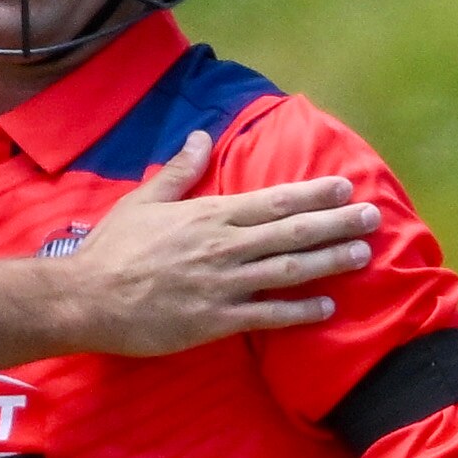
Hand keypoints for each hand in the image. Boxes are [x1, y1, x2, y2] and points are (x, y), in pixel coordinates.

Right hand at [55, 131, 380, 352]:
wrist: (85, 298)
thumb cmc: (111, 249)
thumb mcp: (143, 201)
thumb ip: (178, 171)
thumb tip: (198, 136)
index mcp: (208, 215)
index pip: (273, 201)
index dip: (313, 193)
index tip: (345, 186)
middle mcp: (222, 247)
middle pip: (292, 233)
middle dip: (336, 223)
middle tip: (373, 217)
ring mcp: (221, 285)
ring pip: (288, 271)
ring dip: (329, 262)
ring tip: (362, 255)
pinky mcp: (213, 320)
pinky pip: (266, 316)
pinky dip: (299, 311)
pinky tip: (328, 307)